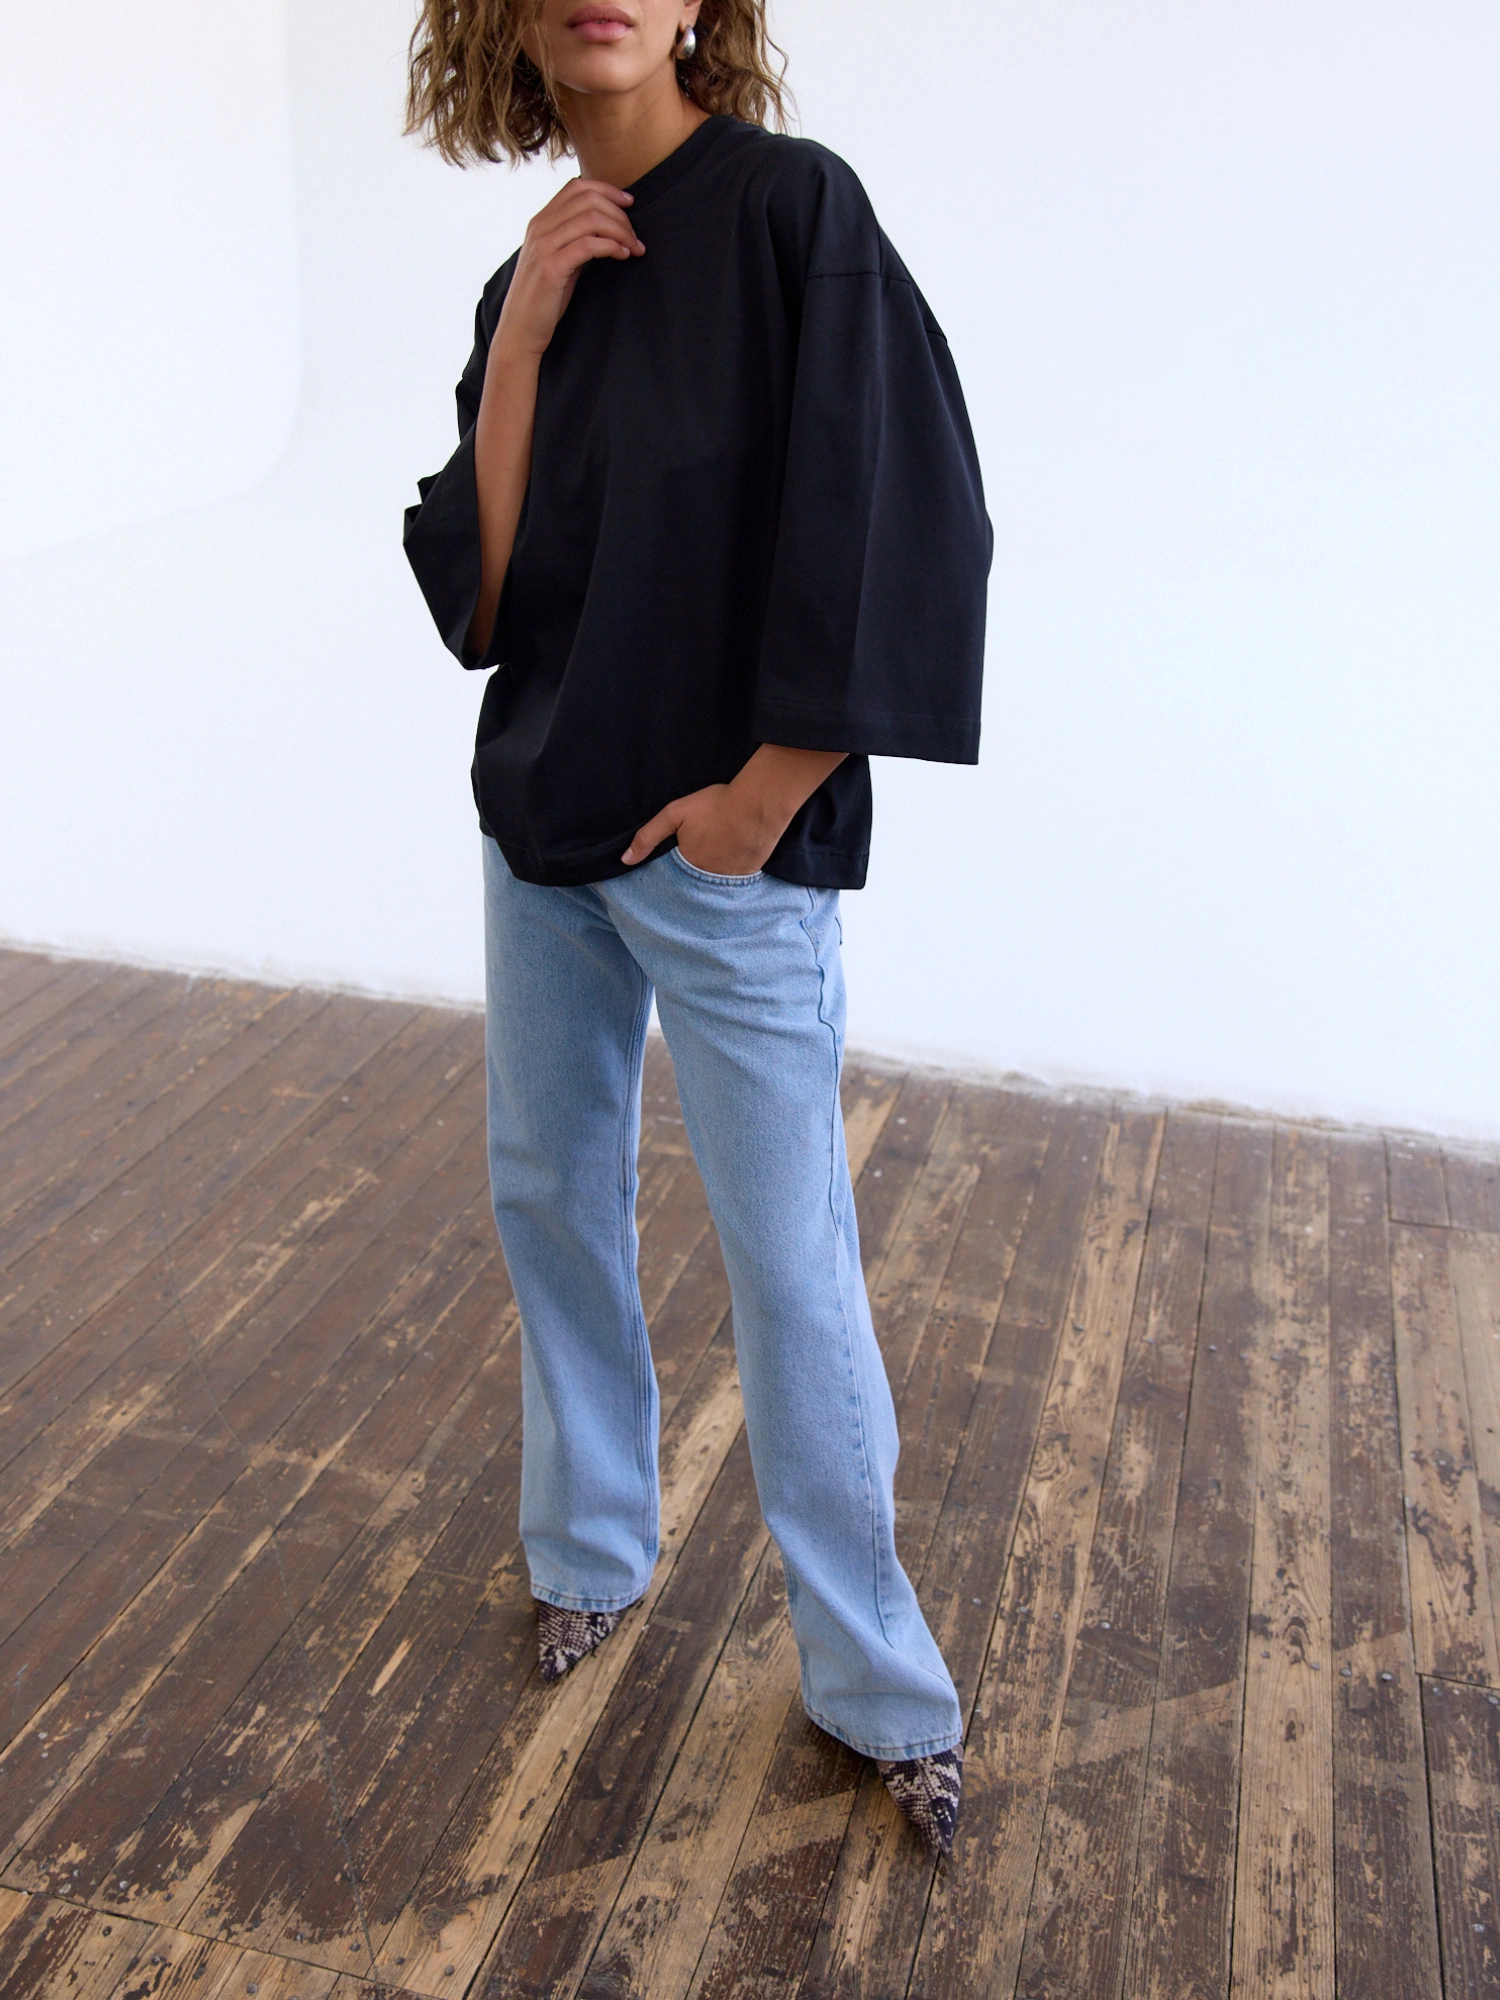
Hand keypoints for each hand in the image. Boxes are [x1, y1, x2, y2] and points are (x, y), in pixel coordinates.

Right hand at [493, 177, 643, 361]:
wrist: (520, 329)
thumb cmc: (543, 298)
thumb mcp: (557, 259)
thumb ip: (573, 238)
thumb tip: (604, 227)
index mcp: (540, 221)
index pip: (576, 186)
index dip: (606, 189)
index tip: (628, 202)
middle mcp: (539, 227)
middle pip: (587, 199)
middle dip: (619, 213)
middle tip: (634, 235)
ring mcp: (544, 246)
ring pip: (590, 219)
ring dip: (620, 231)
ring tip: (633, 247)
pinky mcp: (551, 267)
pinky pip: (588, 244)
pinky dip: (611, 246)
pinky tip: (622, 255)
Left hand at [621, 746, 849, 873]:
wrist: (759, 803)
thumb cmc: (715, 806)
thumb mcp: (674, 814)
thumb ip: (648, 837)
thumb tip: (625, 860)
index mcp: (688, 867)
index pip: (673, 881)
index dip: (672, 874)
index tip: (673, 865)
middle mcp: (709, 880)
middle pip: (694, 885)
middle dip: (691, 878)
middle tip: (695, 861)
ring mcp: (732, 879)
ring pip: (715, 884)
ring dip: (711, 876)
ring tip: (712, 860)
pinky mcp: (750, 873)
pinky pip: (734, 881)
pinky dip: (730, 873)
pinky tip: (731, 860)